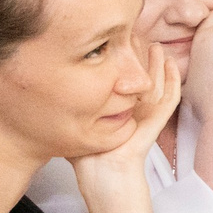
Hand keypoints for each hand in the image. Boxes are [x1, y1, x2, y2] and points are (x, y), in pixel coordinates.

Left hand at [73, 45, 181, 184]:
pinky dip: (173, 81)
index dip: (121, 61)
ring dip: (158, 64)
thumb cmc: (87, 157)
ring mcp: (146, 115)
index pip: (123, 80)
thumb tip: (39, 89)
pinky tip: (171, 65)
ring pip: (157, 83)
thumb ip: (64, 107)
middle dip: (140, 57)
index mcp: (117, 110)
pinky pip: (169, 98)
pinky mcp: (155, 121)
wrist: (102, 176)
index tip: (114, 42)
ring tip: (156, 46)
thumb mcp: (71, 123)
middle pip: (141, 77)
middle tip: (136, 36)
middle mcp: (134, 110)